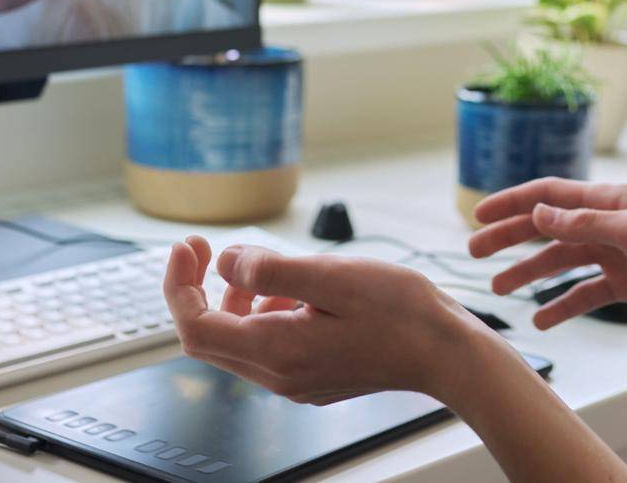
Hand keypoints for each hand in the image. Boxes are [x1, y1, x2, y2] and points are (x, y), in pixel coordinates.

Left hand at [162, 236, 508, 406]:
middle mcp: (279, 375)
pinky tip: (295, 291)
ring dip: (233, 299)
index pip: (195, 327)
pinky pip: (266, 345)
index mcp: (276, 350)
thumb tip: (226, 262)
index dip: (180, 285)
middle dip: (197, 289)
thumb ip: (271, 270)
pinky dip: (262, 312)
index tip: (188, 246)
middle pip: (208, 337)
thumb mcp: (331, 276)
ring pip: (236, 340)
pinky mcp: (312, 376)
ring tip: (264, 264)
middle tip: (203, 246)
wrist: (446, 353)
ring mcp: (295, 380)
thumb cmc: (400, 312)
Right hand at [467, 177, 626, 329]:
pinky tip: (541, 319)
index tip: (477, 215)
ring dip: (529, 274)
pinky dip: (564, 305)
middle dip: (509, 239)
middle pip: (547, 228)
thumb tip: (537, 213)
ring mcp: (618, 254)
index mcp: (609, 200)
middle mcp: (608, 223)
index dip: (511, 203)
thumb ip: (584, 223)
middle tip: (473, 253)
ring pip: (562, 263)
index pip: (548, 195)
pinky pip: (588, 293)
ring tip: (497, 290)